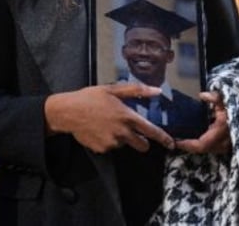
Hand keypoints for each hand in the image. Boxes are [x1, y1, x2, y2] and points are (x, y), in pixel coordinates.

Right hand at [44, 83, 175, 152]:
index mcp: (127, 116)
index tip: (170, 143)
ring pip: (124, 144)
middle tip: (134, 134)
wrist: (68, 112)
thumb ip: (136, 91)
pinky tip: (98, 130)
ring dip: (121, 138)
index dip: (163, 138)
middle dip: (141, 142)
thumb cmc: (90, 98)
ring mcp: (112, 142)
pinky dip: (107, 141)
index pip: (151, 131)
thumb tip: (156, 91)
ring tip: (106, 125)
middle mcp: (122, 132)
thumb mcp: (113, 89)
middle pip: (141, 145)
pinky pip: (110, 147)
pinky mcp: (102, 149)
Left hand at [175, 91, 230, 154]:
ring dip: (197, 144)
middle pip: (203, 149)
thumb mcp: (228, 99)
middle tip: (176, 138)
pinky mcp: (229, 144)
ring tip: (184, 137)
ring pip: (209, 148)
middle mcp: (224, 142)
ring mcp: (228, 145)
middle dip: (189, 146)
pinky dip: (204, 142)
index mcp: (222, 131)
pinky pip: (214, 146)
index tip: (176, 142)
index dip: (188, 145)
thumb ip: (215, 97)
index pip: (201, 144)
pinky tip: (197, 135)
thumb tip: (202, 95)